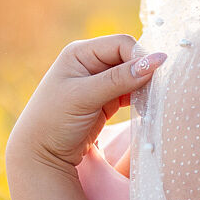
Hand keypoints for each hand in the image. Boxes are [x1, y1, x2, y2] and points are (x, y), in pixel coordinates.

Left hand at [8, 36, 166, 173]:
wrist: (41, 155)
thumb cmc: (54, 120)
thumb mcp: (85, 97)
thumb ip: (120, 79)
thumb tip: (158, 60)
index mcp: (80, 52)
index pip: (121, 44)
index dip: (139, 57)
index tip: (153, 78)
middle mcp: (90, 62)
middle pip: (129, 58)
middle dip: (144, 73)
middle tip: (155, 93)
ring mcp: (99, 82)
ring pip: (133, 76)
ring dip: (143, 87)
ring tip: (150, 103)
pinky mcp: (106, 100)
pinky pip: (130, 92)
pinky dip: (139, 99)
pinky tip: (145, 110)